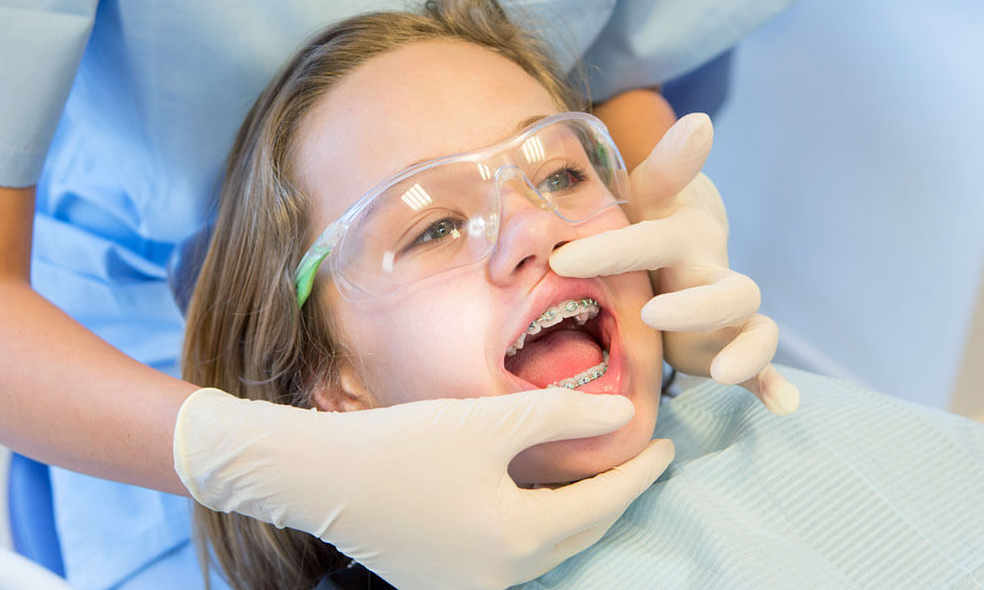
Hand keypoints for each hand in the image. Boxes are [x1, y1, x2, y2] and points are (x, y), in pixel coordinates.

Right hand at [174, 387, 674, 589]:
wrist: (316, 477)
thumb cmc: (400, 445)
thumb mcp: (487, 421)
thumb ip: (562, 414)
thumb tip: (625, 412)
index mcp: (518, 540)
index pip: (600, 506)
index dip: (638, 474)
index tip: (667, 447)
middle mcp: (499, 578)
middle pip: (577, 535)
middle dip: (614, 497)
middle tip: (641, 462)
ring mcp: (468, 587)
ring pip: (545, 549)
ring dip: (575, 515)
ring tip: (597, 476)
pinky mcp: (440, 581)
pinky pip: (509, 556)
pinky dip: (534, 528)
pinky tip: (537, 499)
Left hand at [550, 113, 798, 414]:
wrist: (683, 240)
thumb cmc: (650, 216)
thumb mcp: (646, 191)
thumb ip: (666, 164)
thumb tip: (701, 121)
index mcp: (681, 238)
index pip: (650, 241)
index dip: (610, 250)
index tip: (560, 260)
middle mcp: (712, 275)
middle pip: (730, 290)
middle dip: (697, 306)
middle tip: (653, 314)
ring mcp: (727, 314)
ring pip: (755, 327)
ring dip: (746, 351)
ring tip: (722, 375)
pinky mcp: (732, 342)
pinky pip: (764, 363)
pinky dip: (774, 385)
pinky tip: (784, 407)